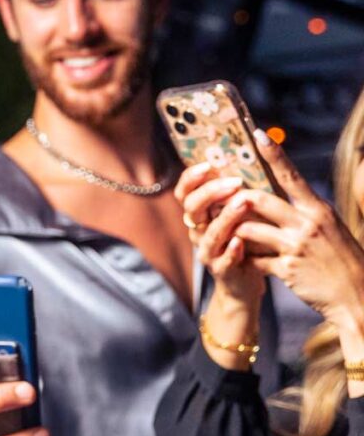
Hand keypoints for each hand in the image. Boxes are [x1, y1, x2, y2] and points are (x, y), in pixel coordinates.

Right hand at [175, 163, 264, 307]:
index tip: (208, 164)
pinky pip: (222, 261)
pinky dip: (230, 251)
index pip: (185, 192)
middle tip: (235, 182)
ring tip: (242, 203)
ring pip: (209, 234)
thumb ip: (238, 191)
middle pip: (192, 209)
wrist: (244, 281)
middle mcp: (198, 232)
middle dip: (211, 193)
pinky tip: (240, 242)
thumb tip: (249, 154)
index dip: (192, 178)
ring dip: (225, 218)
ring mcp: (208, 252)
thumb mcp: (240, 213)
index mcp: (200, 215)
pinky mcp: (222, 271)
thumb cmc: (247, 240)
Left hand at [234, 130, 363, 331]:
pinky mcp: (287, 269)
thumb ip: (305, 212)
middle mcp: (308, 223)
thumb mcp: (328, 228)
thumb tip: (280, 194)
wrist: (358, 295)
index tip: (258, 135)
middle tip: (218, 198)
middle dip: (235, 200)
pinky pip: (254, 259)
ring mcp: (297, 246)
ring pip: (249, 229)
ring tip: (224, 230)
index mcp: (318, 209)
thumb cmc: (339, 259)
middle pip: (259, 201)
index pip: (292, 176)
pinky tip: (241, 259)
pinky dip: (245, 258)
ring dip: (234, 230)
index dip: (274, 155)